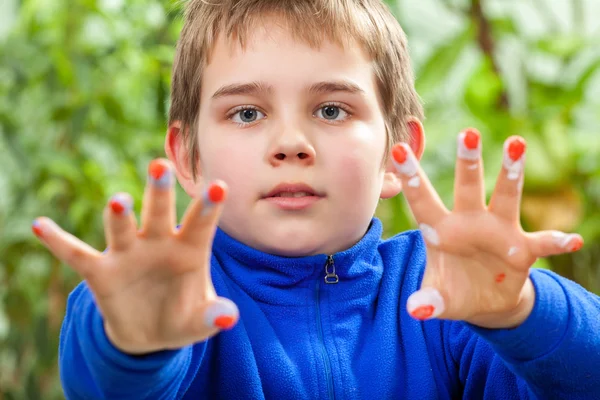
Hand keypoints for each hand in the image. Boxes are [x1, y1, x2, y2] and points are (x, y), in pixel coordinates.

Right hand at [32, 159, 237, 353]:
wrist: (151, 333)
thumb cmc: (182, 317)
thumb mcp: (198, 321)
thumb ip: (212, 316)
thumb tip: (228, 316)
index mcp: (189, 248)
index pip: (201, 223)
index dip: (209, 206)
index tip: (220, 185)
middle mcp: (158, 242)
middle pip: (159, 212)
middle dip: (159, 191)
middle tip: (161, 165)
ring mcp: (129, 253)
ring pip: (122, 226)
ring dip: (119, 213)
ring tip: (118, 199)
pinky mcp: (102, 272)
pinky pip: (77, 254)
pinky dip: (58, 242)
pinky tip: (41, 225)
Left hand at [392, 129, 582, 328]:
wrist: (483, 302)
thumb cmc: (453, 291)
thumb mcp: (439, 298)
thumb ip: (428, 301)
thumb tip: (415, 310)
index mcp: (441, 230)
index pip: (422, 200)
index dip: (411, 176)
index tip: (399, 148)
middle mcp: (470, 222)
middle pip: (467, 186)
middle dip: (467, 160)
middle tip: (467, 132)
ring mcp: (498, 232)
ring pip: (506, 197)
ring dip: (511, 173)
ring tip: (515, 144)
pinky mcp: (523, 249)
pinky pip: (543, 243)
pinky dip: (557, 242)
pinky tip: (573, 241)